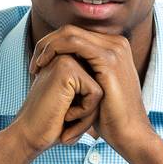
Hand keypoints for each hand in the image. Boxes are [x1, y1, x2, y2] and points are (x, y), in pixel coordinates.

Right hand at [12, 52, 103, 156]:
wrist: (29, 138)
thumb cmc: (53, 126)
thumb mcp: (77, 105)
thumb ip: (91, 91)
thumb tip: (114, 85)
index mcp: (67, 63)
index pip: (98, 84)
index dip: (89, 107)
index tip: (66, 117)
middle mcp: (66, 57)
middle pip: (101, 85)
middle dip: (90, 109)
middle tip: (65, 119)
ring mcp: (65, 60)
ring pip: (100, 89)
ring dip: (87, 112)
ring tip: (66, 118)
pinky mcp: (67, 69)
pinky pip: (95, 93)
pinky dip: (84, 112)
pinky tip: (64, 115)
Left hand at [29, 25, 155, 154]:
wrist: (129, 133)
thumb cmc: (110, 117)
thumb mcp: (94, 88)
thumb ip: (83, 72)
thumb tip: (62, 64)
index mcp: (113, 46)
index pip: (74, 34)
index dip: (52, 45)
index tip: (38, 64)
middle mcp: (116, 42)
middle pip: (70, 30)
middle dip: (46, 44)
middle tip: (33, 64)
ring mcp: (114, 49)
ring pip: (69, 33)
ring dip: (47, 47)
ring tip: (35, 67)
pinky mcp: (109, 59)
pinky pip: (73, 44)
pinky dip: (54, 51)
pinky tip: (43, 66)